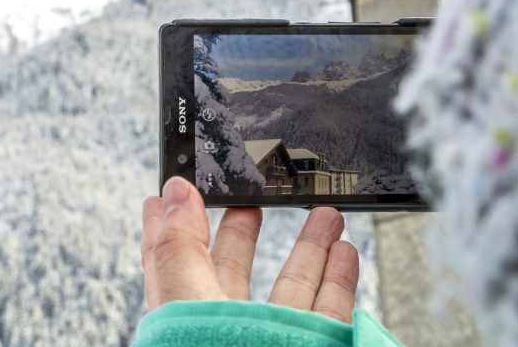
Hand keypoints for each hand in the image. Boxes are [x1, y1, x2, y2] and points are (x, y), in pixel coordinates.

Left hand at [140, 176, 358, 323]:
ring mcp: (268, 338)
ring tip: (325, 212)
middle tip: (255, 197)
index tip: (179, 187)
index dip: (174, 221)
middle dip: (247, 225)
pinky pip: (327, 311)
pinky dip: (339, 280)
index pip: (173, 258)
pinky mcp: (309, 346)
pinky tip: (344, 251)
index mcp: (184, 315)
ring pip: (290, 285)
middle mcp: (225, 327)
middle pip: (233, 267)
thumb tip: (174, 193)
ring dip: (310, 245)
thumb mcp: (185, 301)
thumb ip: (179, 248)